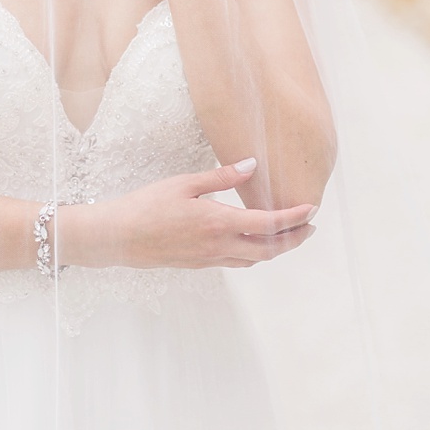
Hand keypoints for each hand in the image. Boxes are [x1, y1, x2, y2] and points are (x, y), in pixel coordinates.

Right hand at [59, 158, 316, 269]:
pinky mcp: (200, 265)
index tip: (311, 209)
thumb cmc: (146, 206)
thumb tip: (251, 165)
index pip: (270, 224)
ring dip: (276, 249)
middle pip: (271, 249)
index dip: (295, 217)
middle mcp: (220, 245)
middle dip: (295, 239)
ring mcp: (210, 259)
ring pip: (256, 260)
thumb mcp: (183, 184)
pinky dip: (254, 254)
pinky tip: (250, 242)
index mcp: (219, 222)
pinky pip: (237, 262)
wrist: (118, 238)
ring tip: (286, 235)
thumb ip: (220, 177)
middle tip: (309, 227)